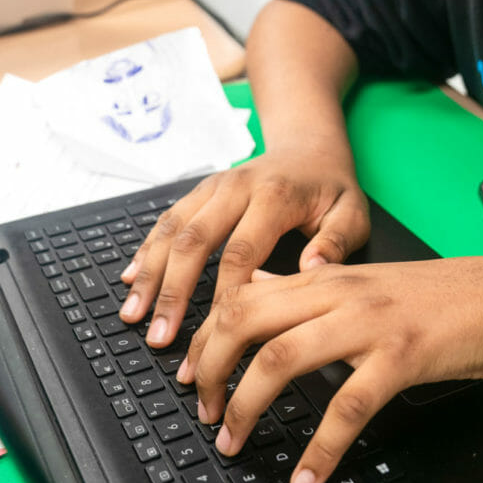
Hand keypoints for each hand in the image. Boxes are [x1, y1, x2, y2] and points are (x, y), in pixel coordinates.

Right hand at [118, 147, 370, 346]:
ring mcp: (214, 186)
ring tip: (132, 315)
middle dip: (172, 292)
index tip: (214, 336)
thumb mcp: (353, 213)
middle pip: (194, 241)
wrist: (310, 145)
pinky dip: (146, 250)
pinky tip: (129, 278)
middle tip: (159, 337)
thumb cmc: (332, 188)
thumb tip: (313, 271)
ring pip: (172, 229)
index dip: (224, 296)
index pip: (241, 251)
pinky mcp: (201, 190)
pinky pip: (167, 219)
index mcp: (275, 196)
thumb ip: (337, 242)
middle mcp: (237, 187)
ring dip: (149, 274)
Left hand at [181, 257, 482, 482]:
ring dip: (247, 408)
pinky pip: (346, 408)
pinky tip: (307, 477)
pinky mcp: (400, 357)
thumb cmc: (433, 297)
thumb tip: (258, 292)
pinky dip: (320, 450)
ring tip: (235, 444)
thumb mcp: (361, 280)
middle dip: (211, 369)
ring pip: (282, 360)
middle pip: (246, 321)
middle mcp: (338, 293)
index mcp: (325, 276)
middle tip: (204, 412)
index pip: (242, 296)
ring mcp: (367, 324)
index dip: (205, 337)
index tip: (190, 374)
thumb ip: (309, 288)